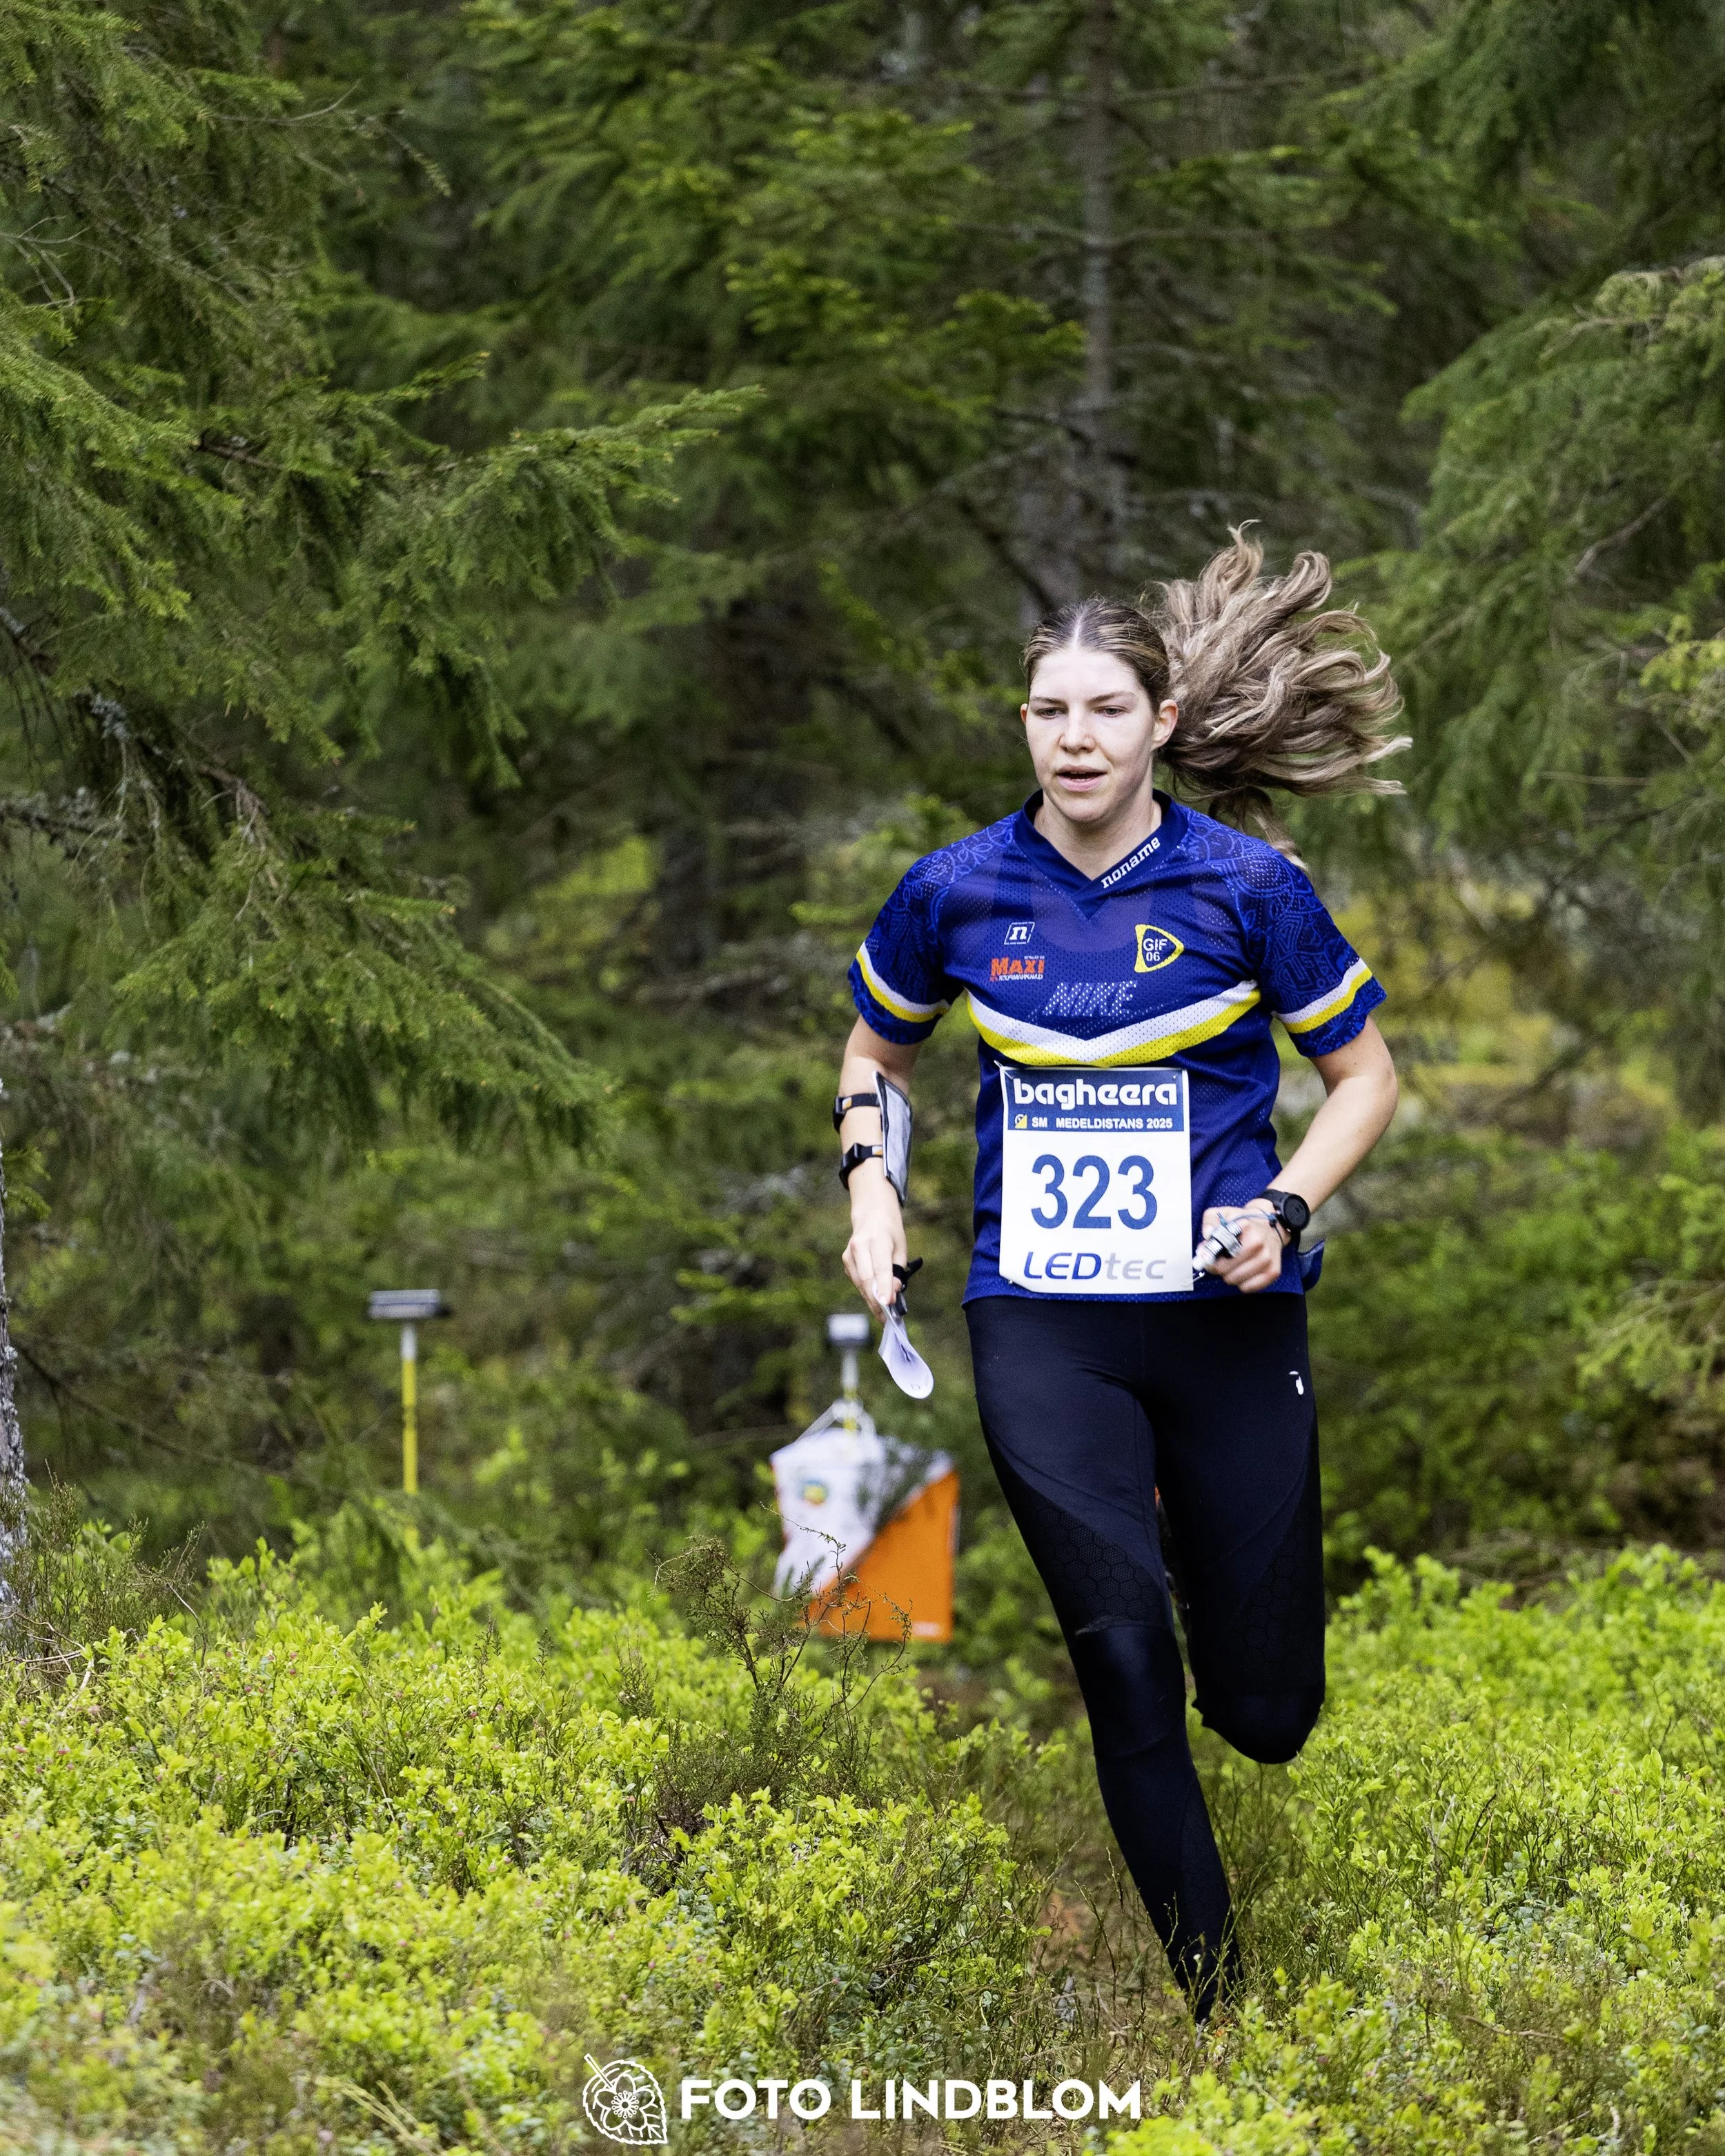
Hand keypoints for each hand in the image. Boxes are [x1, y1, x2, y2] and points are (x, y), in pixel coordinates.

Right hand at [842, 1164, 906, 1318]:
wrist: (871, 1215)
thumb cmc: (890, 1232)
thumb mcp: (901, 1247)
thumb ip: (897, 1270)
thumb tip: (893, 1292)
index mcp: (877, 1238)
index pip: (880, 1267)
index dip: (884, 1286)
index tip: (888, 1304)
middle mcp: (859, 1246)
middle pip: (867, 1279)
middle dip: (876, 1300)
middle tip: (886, 1318)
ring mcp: (849, 1254)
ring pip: (860, 1283)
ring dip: (871, 1300)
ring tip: (883, 1315)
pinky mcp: (846, 1261)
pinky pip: (857, 1281)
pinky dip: (866, 1292)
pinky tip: (875, 1299)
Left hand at [1197, 1203, 1286, 1294]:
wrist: (1272, 1227)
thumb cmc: (1246, 1224)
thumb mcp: (1225, 1214)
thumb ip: (1211, 1221)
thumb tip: (1207, 1234)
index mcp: (1245, 1228)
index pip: (1220, 1248)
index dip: (1209, 1255)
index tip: (1207, 1255)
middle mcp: (1258, 1244)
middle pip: (1224, 1269)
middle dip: (1218, 1266)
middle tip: (1220, 1260)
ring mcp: (1267, 1259)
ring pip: (1234, 1280)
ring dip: (1229, 1275)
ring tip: (1233, 1264)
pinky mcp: (1273, 1272)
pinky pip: (1248, 1288)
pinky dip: (1242, 1283)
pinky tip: (1243, 1271)